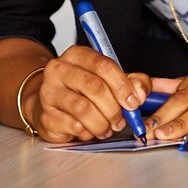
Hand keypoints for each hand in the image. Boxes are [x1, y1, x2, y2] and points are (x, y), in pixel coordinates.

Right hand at [22, 46, 150, 142]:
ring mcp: (49, 92)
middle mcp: (59, 70)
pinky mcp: (45, 115)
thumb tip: (141, 92)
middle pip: (95, 87)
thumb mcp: (109, 81)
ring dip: (102, 123)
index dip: (122, 85)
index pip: (103, 65)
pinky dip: (88, 132)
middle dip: (113, 108)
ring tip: (107, 128)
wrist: (49, 105)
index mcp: (77, 55)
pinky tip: (90, 131)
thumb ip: (131, 82)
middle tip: (121, 121)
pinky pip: (74, 126)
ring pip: (84, 109)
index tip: (133, 102)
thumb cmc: (82, 92)